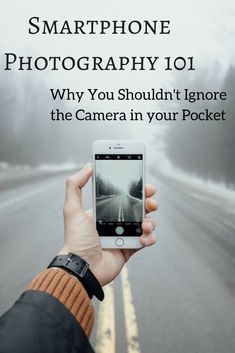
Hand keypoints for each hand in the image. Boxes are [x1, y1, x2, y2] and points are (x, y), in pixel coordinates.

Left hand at [59, 163, 157, 285]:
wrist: (83, 268)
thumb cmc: (76, 239)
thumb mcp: (72, 209)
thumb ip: (75, 185)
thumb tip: (88, 166)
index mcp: (104, 211)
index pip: (123, 196)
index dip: (135, 190)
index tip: (144, 184)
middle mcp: (115, 222)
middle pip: (139, 207)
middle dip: (148, 202)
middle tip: (151, 201)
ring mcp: (124, 235)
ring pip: (146, 222)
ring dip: (150, 221)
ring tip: (145, 224)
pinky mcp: (130, 248)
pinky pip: (147, 240)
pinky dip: (149, 238)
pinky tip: (143, 238)